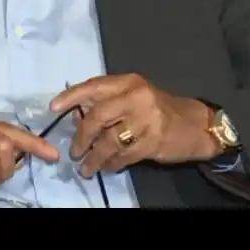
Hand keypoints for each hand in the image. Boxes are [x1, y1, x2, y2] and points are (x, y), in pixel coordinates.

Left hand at [50, 73, 220, 177]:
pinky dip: (112, 164)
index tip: (53, 108)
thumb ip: (110, 101)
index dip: (71, 96)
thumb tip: (77, 116)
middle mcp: (137, 97)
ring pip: (109, 141)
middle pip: (98, 116)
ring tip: (85, 167)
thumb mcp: (136, 96)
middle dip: (81, 137)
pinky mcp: (153, 141)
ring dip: (94, 157)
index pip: (94, 86)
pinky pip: (124, 156)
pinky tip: (107, 167)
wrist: (195, 125)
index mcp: (129, 82)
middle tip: (74, 151)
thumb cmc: (159, 109)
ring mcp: (146, 120)